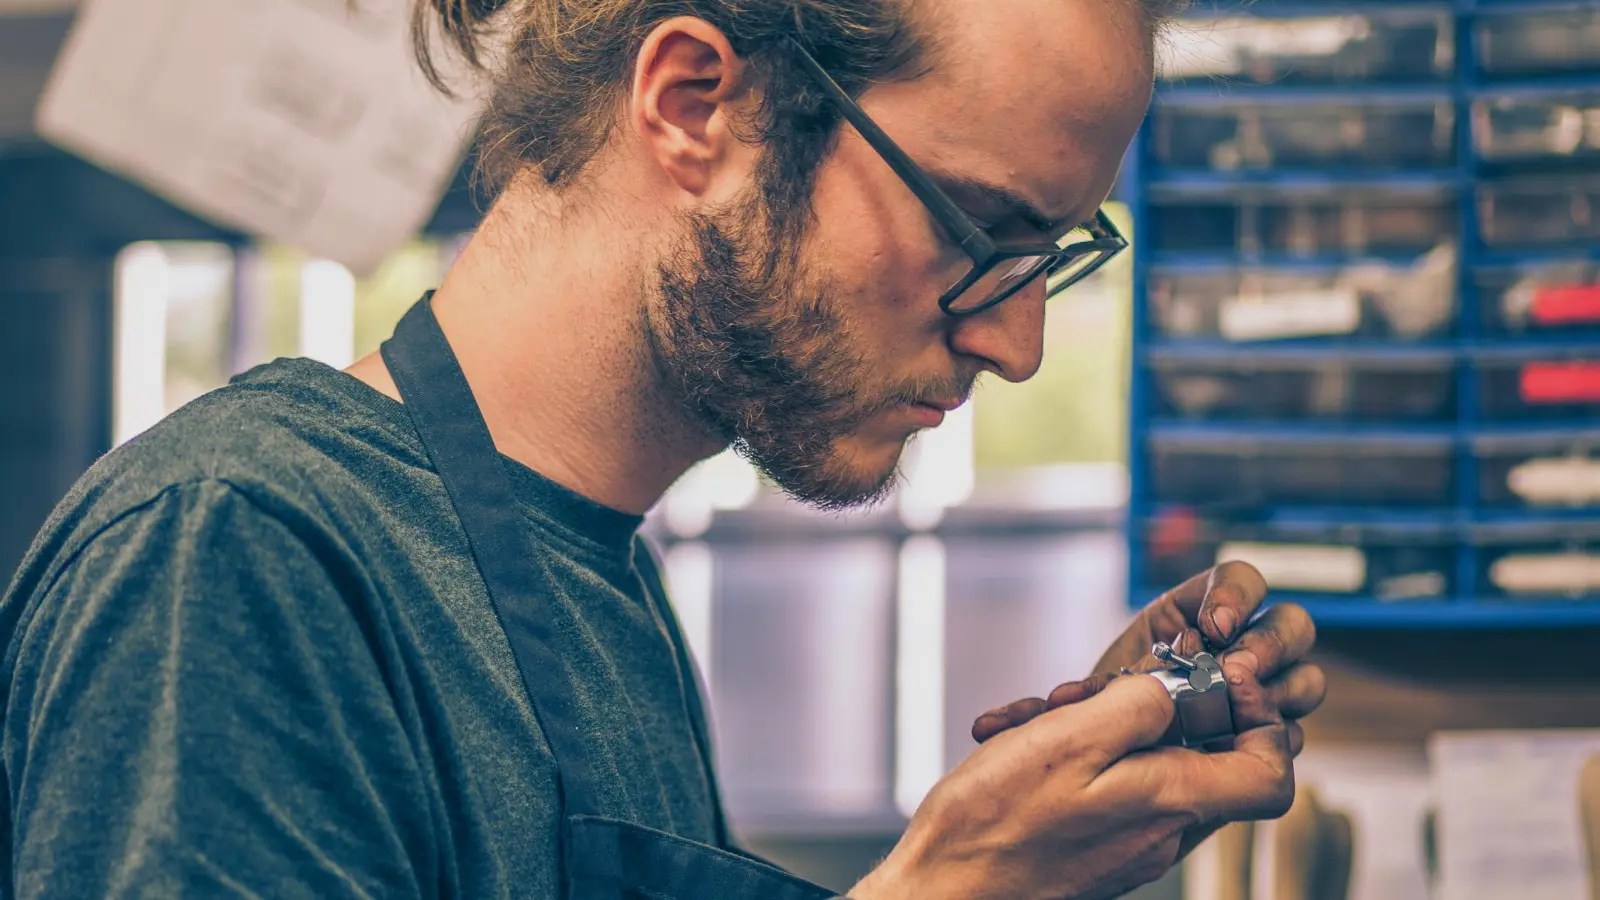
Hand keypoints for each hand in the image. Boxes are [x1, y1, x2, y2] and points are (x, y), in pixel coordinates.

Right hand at [968, 562, 1324, 861]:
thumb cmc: (995, 818)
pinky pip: (1116, 792)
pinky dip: (1084, 758)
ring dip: (1109, 729)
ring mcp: (1132, 847)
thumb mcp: (1071, 737)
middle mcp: (1165, 833)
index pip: (1272, 772)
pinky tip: (1027, 743)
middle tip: (1095, 690)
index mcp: (1172, 803)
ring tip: (1044, 715)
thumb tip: (1183, 690)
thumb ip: (1141, 706)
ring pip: (1154, 770)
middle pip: (1210, 759)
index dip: (1259, 718)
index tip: (1215, 679)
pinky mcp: (1099, 851)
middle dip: (1163, 708)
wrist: (941, 887)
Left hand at [972, 562, 1324, 755]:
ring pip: (1306, 677)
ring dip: (1282, 692)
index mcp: (1193, 613)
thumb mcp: (1078, 698)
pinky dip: (1277, 735)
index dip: (1235, 595)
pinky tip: (1246, 748)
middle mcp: (1238, 644)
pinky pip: (1295, 728)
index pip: (1239, 577)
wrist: (1122, 764)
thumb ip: (1051, 706)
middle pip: (1291, 624)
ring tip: (1245, 712)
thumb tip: (989, 728)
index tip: (1212, 626)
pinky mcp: (1271, 732)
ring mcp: (1264, 689)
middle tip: (1236, 671)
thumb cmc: (1096, 721)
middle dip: (1269, 645)